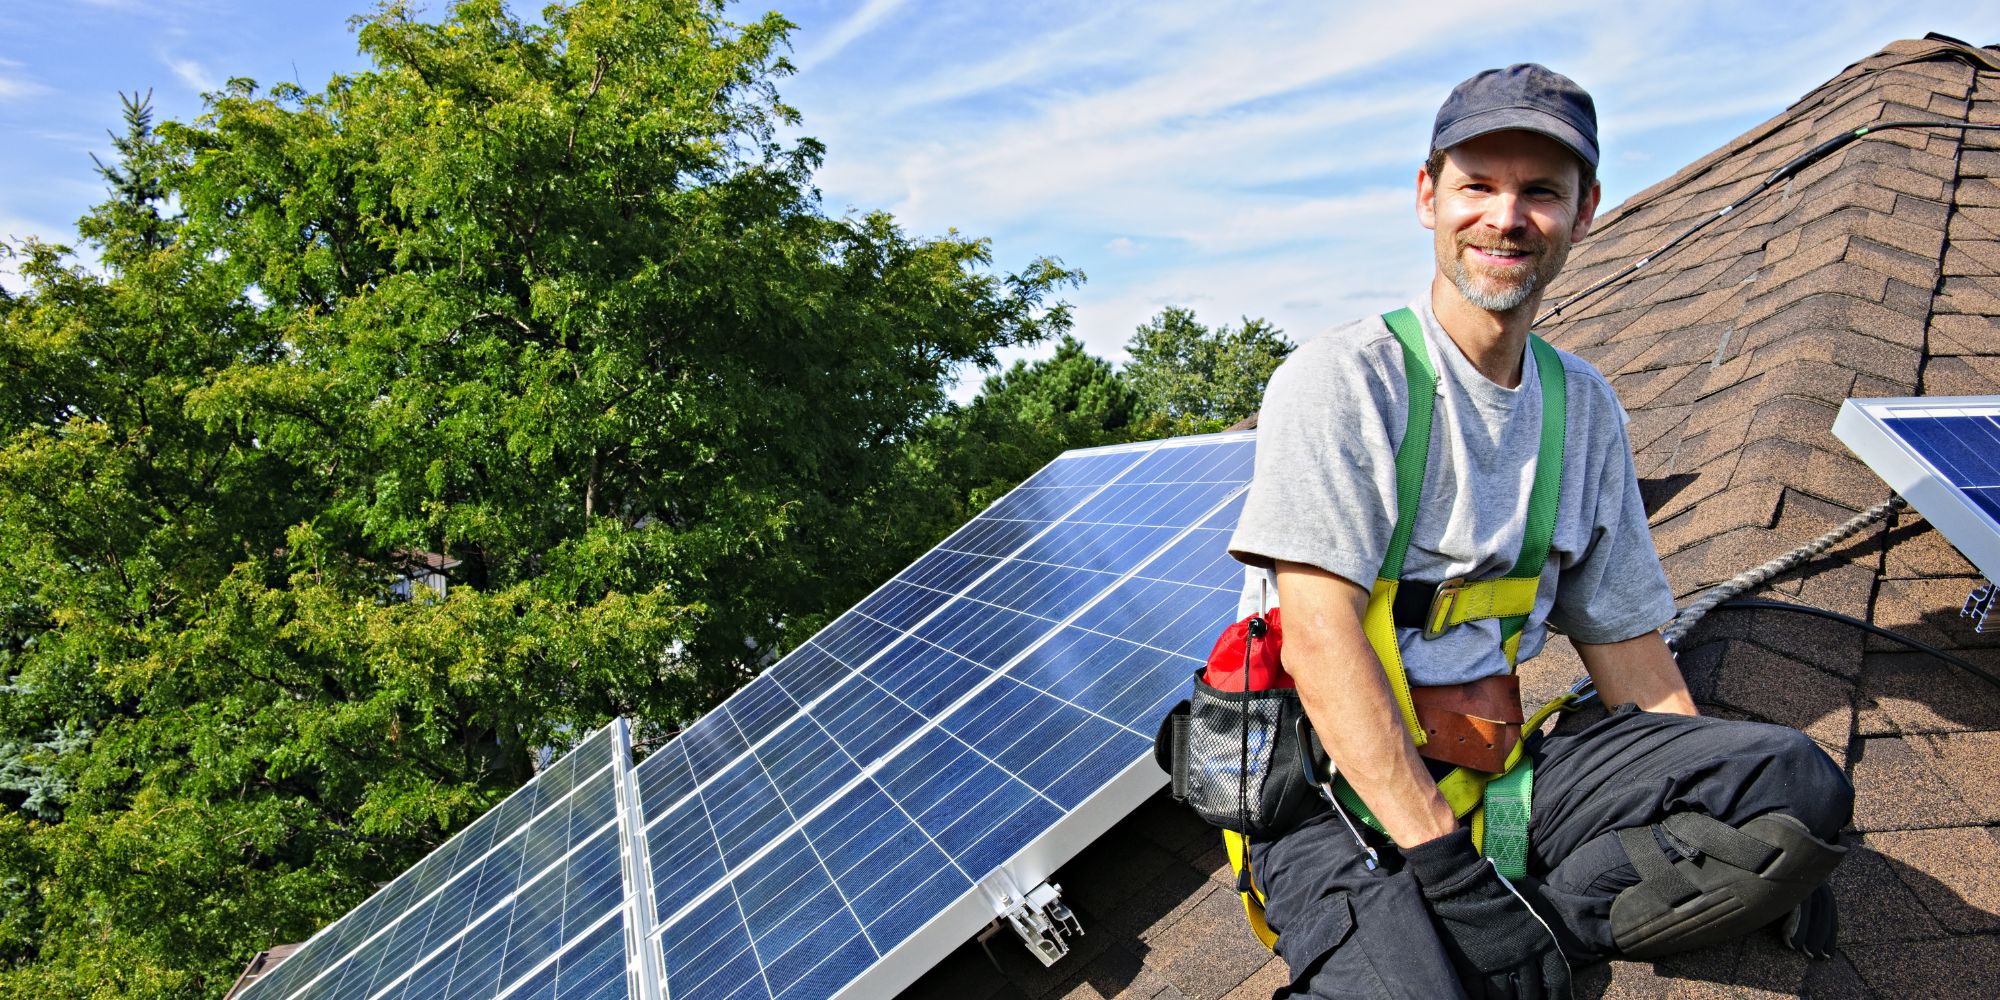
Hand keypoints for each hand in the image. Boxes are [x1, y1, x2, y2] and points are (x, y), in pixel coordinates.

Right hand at [1403, 829, 1572, 999]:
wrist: (1462, 884)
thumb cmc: (1495, 894)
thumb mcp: (1527, 917)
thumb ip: (1537, 943)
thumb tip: (1541, 969)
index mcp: (1540, 943)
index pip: (1557, 980)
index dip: (1559, 997)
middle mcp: (1522, 957)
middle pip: (1532, 994)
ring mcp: (1496, 964)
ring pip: (1506, 998)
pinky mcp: (1471, 967)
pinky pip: (1479, 994)